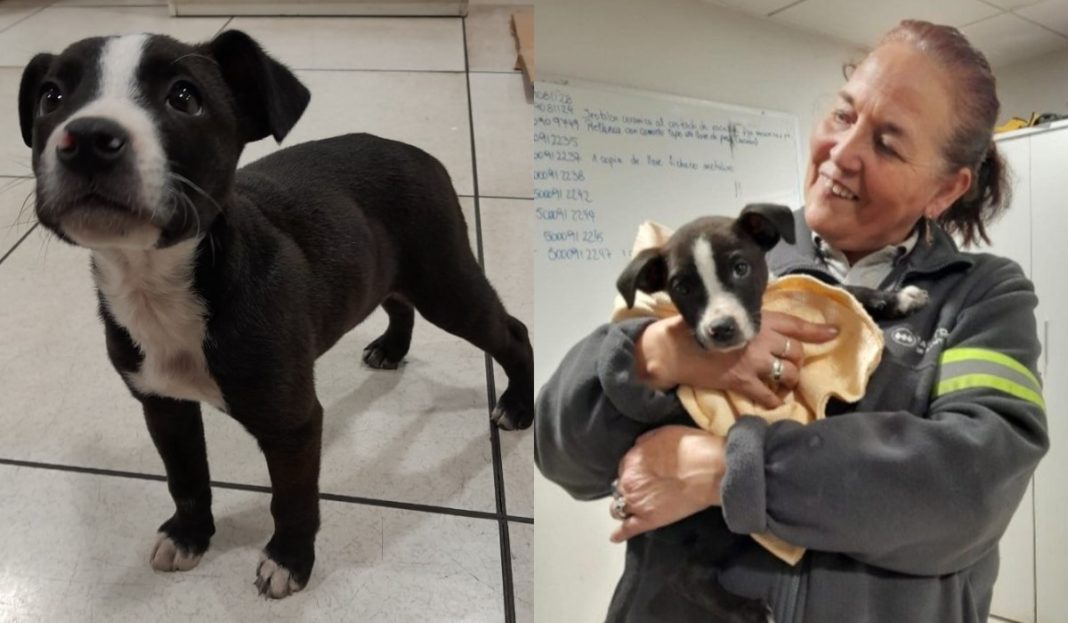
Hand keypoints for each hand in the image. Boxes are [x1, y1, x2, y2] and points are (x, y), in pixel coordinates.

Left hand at [610, 425, 724, 542]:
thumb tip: (639, 446)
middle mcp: (628, 482)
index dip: (635, 471)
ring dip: (624, 507)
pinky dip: (620, 534)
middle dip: (630, 488)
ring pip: (618, 508)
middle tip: (645, 490)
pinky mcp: (647, 521)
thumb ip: (646, 442)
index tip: (645, 474)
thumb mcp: (664, 433)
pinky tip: (616, 537)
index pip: (625, 468)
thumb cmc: (691, 448)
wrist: (708, 470)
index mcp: (632, 460)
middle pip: (620, 488)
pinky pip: (627, 529)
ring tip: (634, 509)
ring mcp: (636, 503)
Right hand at [634, 311, 837, 407]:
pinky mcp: (743, 382)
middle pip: (796, 352)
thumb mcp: (729, 316)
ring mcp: (754, 362)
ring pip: (788, 374)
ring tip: (782, 383)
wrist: (675, 348)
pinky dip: (775, 401)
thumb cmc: (698, 328)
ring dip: (789, 380)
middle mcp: (762, 339)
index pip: (797, 325)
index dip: (818, 331)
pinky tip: (773, 401)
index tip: (835, 333)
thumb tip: (768, 332)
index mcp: (759, 319)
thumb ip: (751, 322)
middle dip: (795, 361)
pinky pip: (770, 396)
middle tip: (787, 366)